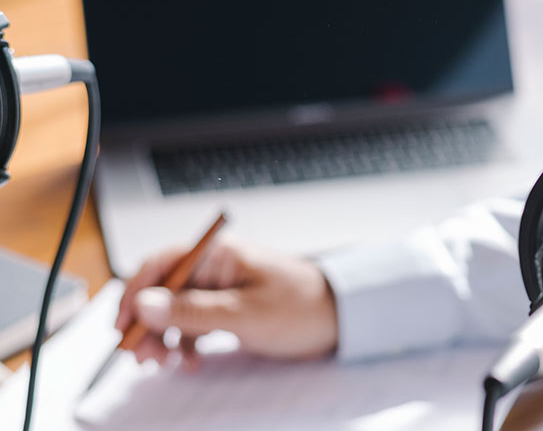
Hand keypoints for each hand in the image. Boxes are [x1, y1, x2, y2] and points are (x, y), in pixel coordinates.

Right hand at [115, 239, 337, 368]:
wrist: (341, 320)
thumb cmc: (303, 307)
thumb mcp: (245, 314)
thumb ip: (193, 311)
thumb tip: (144, 304)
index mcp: (218, 254)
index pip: (160, 265)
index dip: (134, 293)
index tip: (123, 326)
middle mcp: (215, 267)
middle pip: (162, 291)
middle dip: (147, 324)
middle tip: (142, 355)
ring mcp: (220, 289)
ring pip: (174, 311)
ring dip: (163, 338)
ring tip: (165, 364)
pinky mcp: (228, 309)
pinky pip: (193, 324)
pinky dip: (185, 344)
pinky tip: (190, 363)